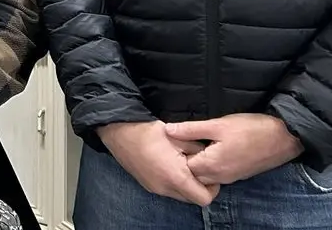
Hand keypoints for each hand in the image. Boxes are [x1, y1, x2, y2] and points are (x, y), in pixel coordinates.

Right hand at [97, 121, 218, 206]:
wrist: (120, 132)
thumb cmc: (149, 132)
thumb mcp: (178, 136)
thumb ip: (196, 149)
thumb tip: (206, 155)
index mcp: (176, 177)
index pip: (204, 198)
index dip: (212, 188)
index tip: (210, 173)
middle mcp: (166, 188)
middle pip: (193, 199)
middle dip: (200, 186)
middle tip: (199, 167)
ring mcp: (156, 189)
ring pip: (180, 195)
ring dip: (186, 185)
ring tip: (184, 164)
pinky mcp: (148, 186)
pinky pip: (169, 190)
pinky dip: (174, 182)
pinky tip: (170, 164)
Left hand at [164, 114, 303, 185]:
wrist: (284, 138)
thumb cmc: (251, 129)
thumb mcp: (219, 125)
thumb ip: (191, 129)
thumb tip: (167, 130)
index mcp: (211, 165)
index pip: (182, 167)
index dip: (176, 152)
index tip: (174, 138)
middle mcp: (219, 177)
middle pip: (193, 174)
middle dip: (185, 159)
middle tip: (184, 139)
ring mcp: (230, 178)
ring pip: (205, 175)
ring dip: (199, 161)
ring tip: (198, 141)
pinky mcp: (238, 174)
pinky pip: (217, 174)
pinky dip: (211, 163)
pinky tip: (213, 147)